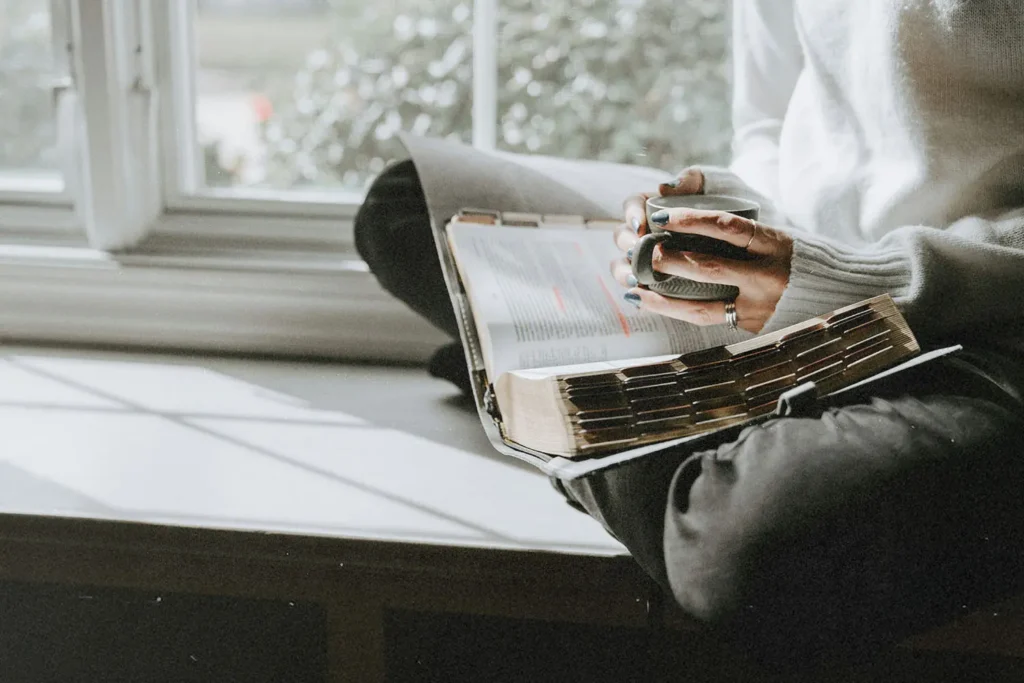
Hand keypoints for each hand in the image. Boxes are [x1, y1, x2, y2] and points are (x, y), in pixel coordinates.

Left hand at [611, 172, 792, 333]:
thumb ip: (742, 228)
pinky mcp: (752, 328)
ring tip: (632, 283)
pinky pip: (706, 320)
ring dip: (661, 295)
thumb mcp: (780, 234)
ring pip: (700, 304)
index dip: (691, 220)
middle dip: (667, 260)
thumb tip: (688, 207)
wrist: (843, 294)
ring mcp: (759, 307)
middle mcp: (768, 276)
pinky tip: (650, 304)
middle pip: (708, 267)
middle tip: (638, 251)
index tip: (661, 215)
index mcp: (774, 243)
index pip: (727, 227)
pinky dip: (674, 311)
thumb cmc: (801, 258)